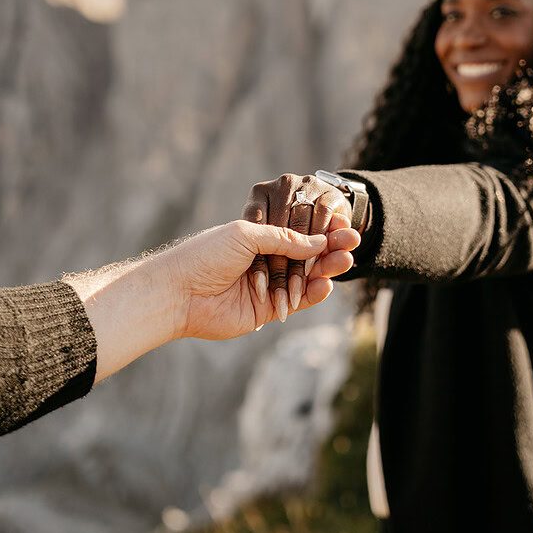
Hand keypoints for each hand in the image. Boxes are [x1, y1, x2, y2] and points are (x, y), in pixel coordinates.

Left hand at [171, 219, 358, 339]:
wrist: (179, 292)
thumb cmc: (207, 254)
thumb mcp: (248, 234)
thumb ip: (284, 238)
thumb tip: (318, 241)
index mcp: (256, 236)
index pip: (296, 231)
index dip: (320, 228)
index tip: (343, 223)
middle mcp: (264, 260)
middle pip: (305, 254)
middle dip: (329, 247)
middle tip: (353, 240)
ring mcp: (267, 284)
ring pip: (304, 277)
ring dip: (326, 269)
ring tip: (346, 260)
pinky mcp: (266, 309)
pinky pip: (296, 300)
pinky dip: (313, 293)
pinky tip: (328, 283)